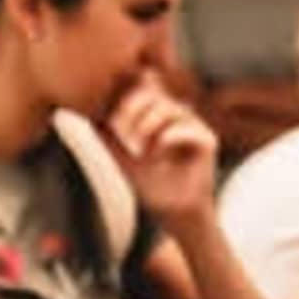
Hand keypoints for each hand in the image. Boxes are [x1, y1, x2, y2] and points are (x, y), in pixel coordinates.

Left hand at [106, 80, 222, 223]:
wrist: (171, 210)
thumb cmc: (146, 180)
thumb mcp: (117, 150)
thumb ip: (107, 126)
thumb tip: (90, 106)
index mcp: (158, 111)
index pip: (139, 88)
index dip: (123, 103)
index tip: (112, 128)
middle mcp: (178, 113)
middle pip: (151, 94)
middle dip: (130, 114)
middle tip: (124, 141)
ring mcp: (194, 125)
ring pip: (167, 108)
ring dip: (146, 129)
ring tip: (140, 152)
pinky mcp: (207, 140)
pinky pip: (183, 128)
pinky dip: (165, 140)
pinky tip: (158, 156)